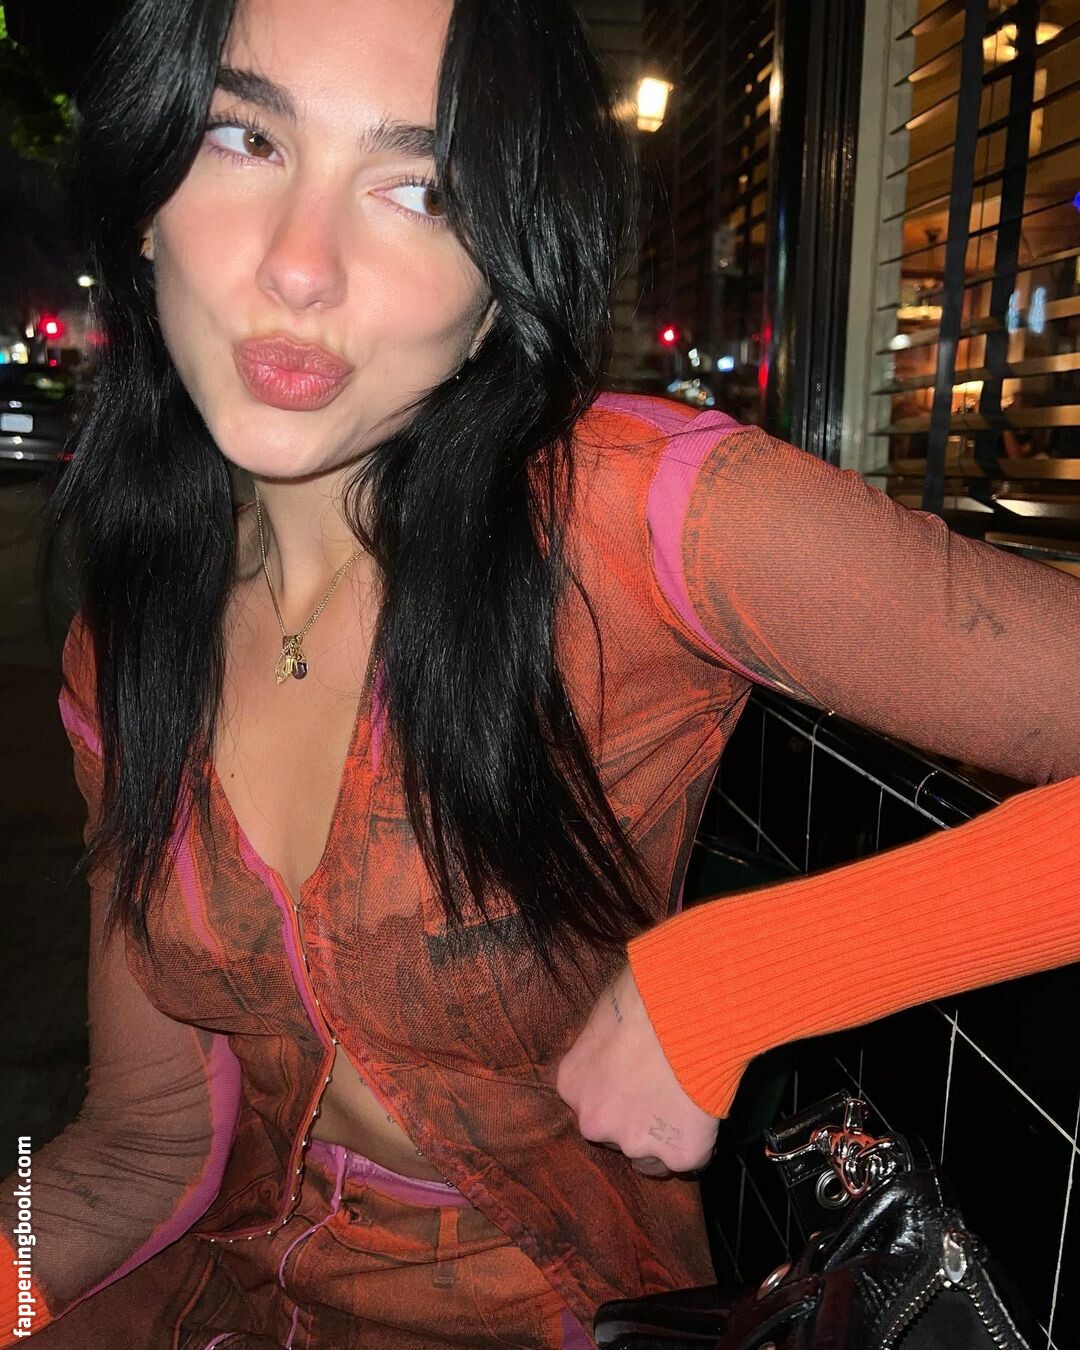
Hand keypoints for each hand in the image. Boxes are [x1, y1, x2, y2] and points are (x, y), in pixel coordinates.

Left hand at [556, 962, 718, 1176]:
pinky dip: (699, 1139)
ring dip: (665, 1137)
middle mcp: (595, 1122)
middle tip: (665, 1092)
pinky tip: (704, 1110)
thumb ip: (603, 1048)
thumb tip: (618, 1045)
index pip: (593, 1104)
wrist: (685, 1009)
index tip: (640, 1081)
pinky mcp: (679, 1154)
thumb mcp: (603, 1017)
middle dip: (638, 1120)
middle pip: (616, 1134)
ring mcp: (635, 1142)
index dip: (620, 1094)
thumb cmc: (644, 996)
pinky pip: (690, 1157)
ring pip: (651, 1157)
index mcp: (572, 1086)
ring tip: (686, 1102)